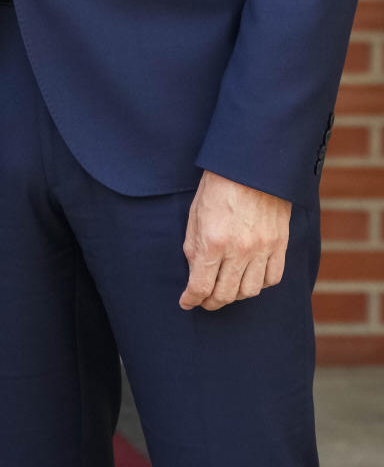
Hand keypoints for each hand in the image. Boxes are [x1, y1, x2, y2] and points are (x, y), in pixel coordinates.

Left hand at [180, 170, 290, 311]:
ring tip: (226, 288)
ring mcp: (262, 248)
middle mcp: (239, 250)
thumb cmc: (218, 184)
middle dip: (211, 302)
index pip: (201, 286)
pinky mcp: (280, 244)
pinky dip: (260, 283)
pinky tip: (250, 277)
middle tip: (205, 301)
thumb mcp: (195, 213)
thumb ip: (194, 246)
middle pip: (225, 294)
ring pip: (249, 291)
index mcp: (213, 241)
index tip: (187, 302)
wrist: (252, 164)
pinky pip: (272, 278)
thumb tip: (194, 272)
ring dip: (235, 295)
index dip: (191, 299)